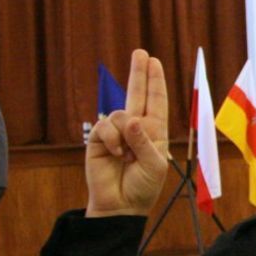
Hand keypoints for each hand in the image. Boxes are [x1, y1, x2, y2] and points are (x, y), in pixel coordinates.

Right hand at [86, 49, 169, 216]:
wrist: (121, 204)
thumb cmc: (144, 186)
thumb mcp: (155, 165)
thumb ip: (144, 141)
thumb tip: (130, 119)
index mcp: (155, 131)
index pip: (156, 101)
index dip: (155, 82)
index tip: (154, 62)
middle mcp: (136, 127)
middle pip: (136, 94)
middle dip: (138, 73)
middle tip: (140, 52)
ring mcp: (117, 132)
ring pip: (119, 114)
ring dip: (124, 134)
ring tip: (126, 155)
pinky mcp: (99, 139)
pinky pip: (104, 126)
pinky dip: (111, 139)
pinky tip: (115, 154)